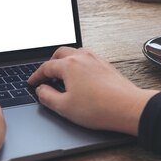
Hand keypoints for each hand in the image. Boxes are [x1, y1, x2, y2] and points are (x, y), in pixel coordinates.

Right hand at [28, 47, 157, 135]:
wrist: (128, 108)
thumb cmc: (99, 108)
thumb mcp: (64, 107)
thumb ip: (47, 96)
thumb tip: (41, 90)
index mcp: (68, 65)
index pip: (46, 67)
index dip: (36, 76)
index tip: (32, 82)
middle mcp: (82, 58)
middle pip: (60, 54)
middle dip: (50, 63)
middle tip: (45, 75)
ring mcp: (96, 60)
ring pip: (75, 52)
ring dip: (65, 60)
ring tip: (62, 73)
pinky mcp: (106, 65)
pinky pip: (87, 58)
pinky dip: (78, 63)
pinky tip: (80, 75)